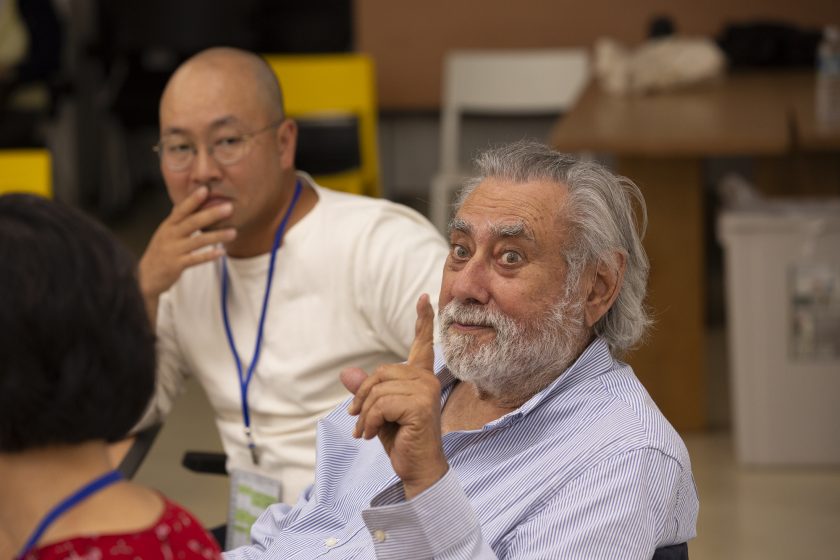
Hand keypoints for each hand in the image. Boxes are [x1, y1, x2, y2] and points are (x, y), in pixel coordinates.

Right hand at [138, 187, 235, 323]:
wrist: (145, 276)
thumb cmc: (161, 251)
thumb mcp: (166, 232)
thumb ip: (179, 219)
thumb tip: (190, 201)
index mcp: (168, 225)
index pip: (181, 209)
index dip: (193, 200)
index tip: (206, 189)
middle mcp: (170, 235)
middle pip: (192, 222)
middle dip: (211, 214)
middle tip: (229, 207)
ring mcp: (173, 250)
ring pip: (198, 241)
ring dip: (217, 236)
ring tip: (233, 232)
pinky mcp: (176, 265)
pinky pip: (195, 259)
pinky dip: (209, 255)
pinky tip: (222, 252)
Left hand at [341, 294, 447, 499]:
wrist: (416, 469)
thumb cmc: (401, 440)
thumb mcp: (377, 412)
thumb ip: (365, 392)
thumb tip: (347, 374)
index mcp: (420, 377)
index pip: (422, 344)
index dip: (423, 320)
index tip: (424, 298)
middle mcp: (426, 379)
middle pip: (380, 373)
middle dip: (362, 398)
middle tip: (357, 420)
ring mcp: (426, 390)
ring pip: (378, 390)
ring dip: (364, 415)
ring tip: (365, 431)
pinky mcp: (420, 405)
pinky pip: (381, 404)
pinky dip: (369, 421)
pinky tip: (370, 435)